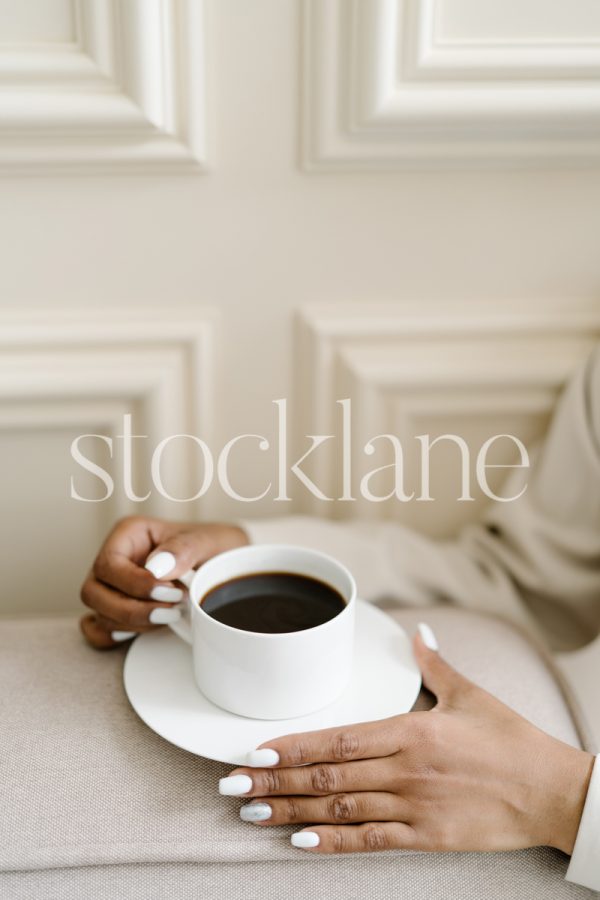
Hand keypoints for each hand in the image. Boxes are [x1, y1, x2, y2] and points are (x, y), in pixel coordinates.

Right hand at [80, 517, 247, 648]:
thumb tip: (156, 567)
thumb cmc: (213, 547)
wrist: (225, 566)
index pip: (108, 564)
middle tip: (172, 609)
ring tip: (172, 614)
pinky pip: (97, 630)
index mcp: (129, 534)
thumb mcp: (208, 541)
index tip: (169, 591)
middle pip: (93, 592)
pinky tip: (146, 629)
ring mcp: (112, 587)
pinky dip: (115, 637)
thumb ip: (184, 549)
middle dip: (132, 609)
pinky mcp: (117, 610)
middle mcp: (115, 560)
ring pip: (98, 613)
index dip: (134, 584)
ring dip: (133, 623)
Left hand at [221, 627, 593, 855]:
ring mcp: (414, 805)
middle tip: (231, 784)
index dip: (292, 746)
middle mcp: (405, 768)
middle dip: (273, 780)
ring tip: (251, 812)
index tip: (255, 750)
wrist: (552, 791)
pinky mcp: (427, 837)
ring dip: (290, 810)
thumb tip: (417, 634)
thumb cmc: (512, 740)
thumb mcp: (471, 694)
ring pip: (339, 809)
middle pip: (326, 776)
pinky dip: (332, 841)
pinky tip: (299, 841)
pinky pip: (370, 840)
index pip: (337, 738)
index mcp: (411, 729)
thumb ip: (434, 665)